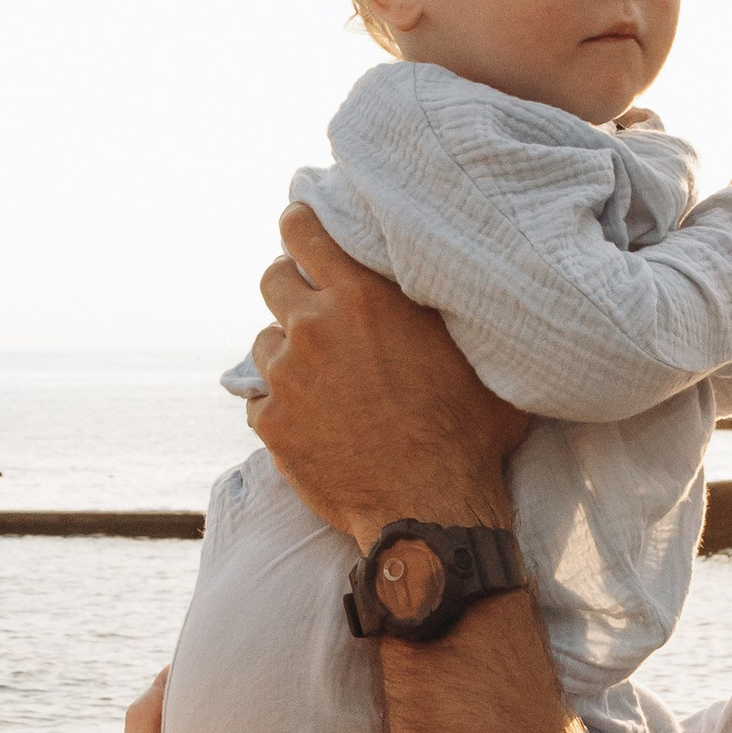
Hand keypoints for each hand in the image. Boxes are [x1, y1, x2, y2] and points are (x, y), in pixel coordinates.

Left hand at [251, 207, 525, 548]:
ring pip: (265, 342)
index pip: (303, 230)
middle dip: (291, 287)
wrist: (432, 507)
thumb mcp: (472, 350)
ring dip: (287, 352)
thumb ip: (442, 304)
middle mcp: (314, 327)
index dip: (299, 225)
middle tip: (316, 309)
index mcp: (362, 296)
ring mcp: (285, 376)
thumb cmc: (467, 430)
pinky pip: (259, 399)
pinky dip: (280, 405)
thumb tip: (449, 275)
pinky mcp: (271, 423)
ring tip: (323, 378)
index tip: (300, 227)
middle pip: (272, 278)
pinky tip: (314, 421)